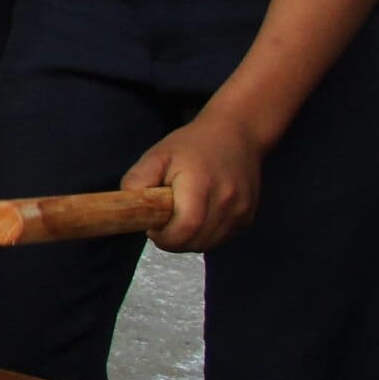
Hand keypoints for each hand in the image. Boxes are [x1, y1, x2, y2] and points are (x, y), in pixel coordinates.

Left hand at [122, 109, 265, 251]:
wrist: (236, 134)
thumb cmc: (191, 145)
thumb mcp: (157, 155)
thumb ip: (138, 180)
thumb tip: (129, 208)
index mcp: (200, 185)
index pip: (184, 229)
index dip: (164, 237)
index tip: (152, 227)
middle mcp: (226, 201)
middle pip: (195, 242)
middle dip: (173, 241)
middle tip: (162, 223)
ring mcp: (241, 211)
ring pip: (208, 244)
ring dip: (189, 240)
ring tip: (179, 217)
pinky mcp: (249, 217)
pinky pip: (221, 239)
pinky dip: (205, 236)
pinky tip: (198, 216)